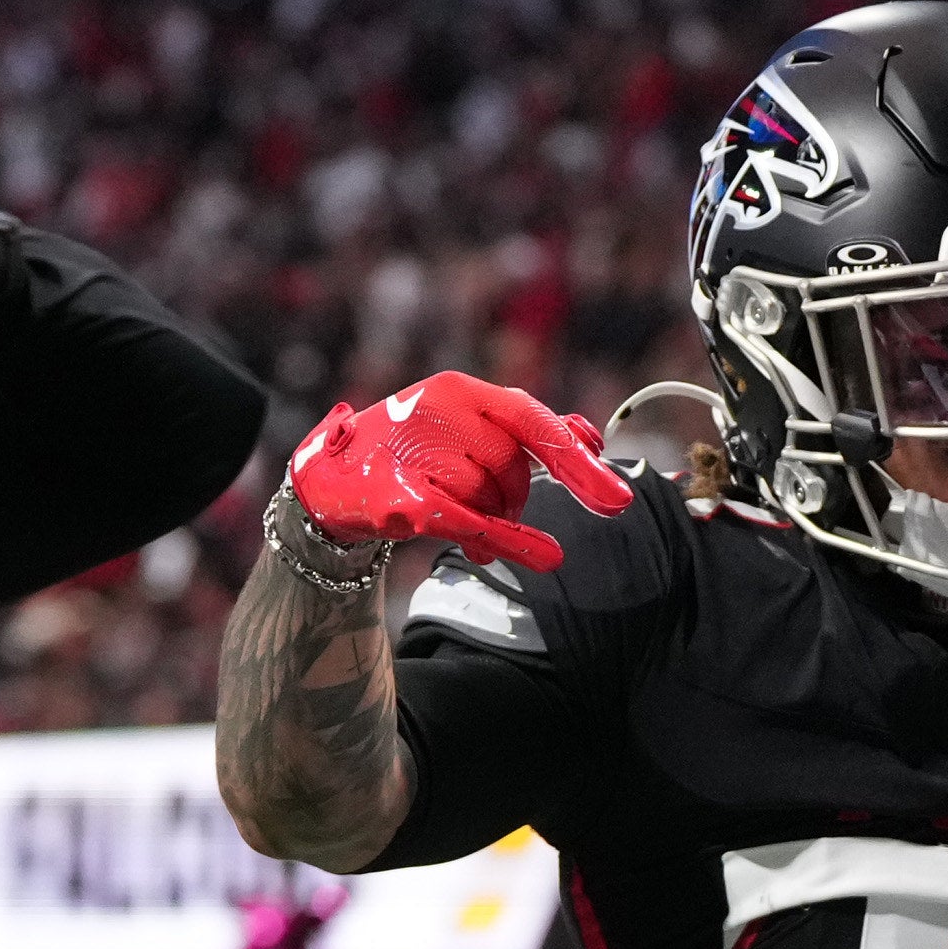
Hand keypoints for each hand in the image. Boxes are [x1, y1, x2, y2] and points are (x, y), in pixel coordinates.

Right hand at [287, 372, 630, 575]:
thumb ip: (528, 433)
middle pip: (513, 467)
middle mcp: (441, 411)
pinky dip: (512, 541)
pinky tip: (546, 557)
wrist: (330, 481)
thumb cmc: (408, 454)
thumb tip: (592, 439)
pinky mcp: (400, 497)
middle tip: (495, 512)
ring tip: (466, 526)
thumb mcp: (468, 431)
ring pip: (489, 499)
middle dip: (514, 499)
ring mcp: (417, 452)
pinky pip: (470, 521)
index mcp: (463, 390)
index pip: (534, 421)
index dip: (577, 461)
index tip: (617, 499)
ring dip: (489, 521)